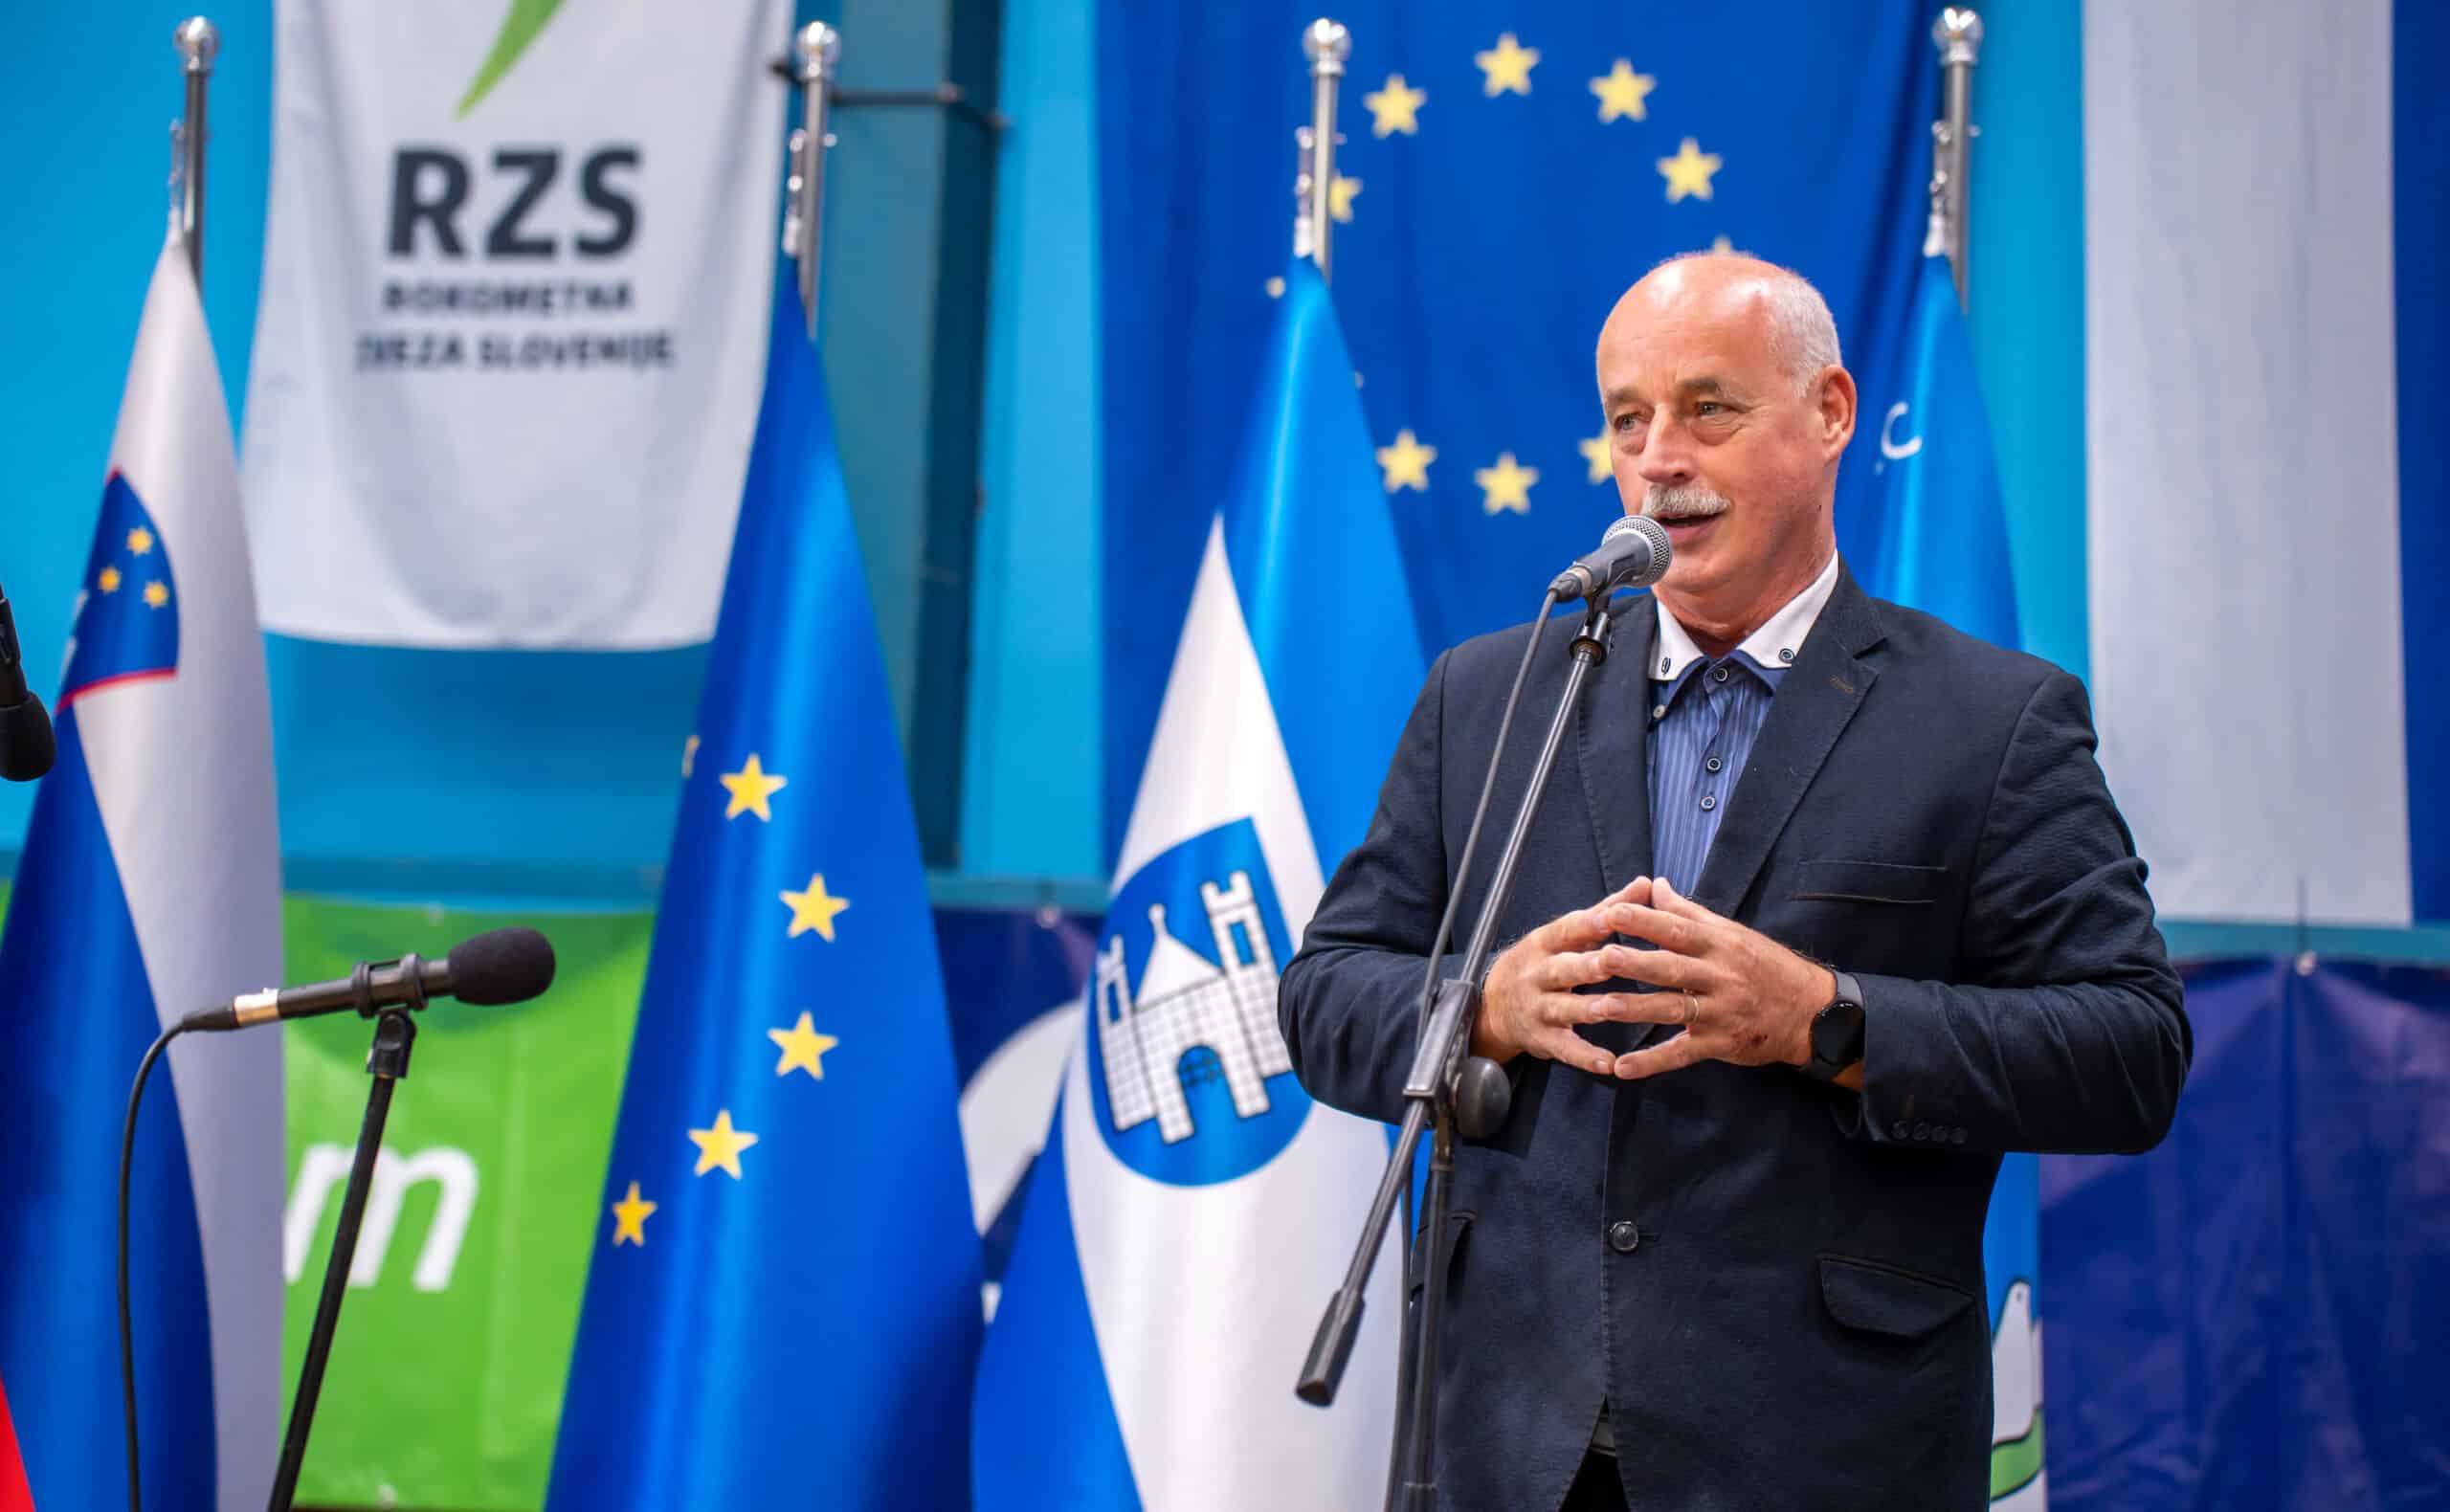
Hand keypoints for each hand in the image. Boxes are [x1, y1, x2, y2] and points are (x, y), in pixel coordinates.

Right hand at [1473, 877, 1657, 1075]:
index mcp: (1545, 943)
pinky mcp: (1542, 1038)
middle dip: (1586, 966)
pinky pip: (1564, 1049)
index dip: (1589, 924)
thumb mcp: (1566, 935)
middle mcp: (1537, 974)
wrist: (1494, 1004)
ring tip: (1612, 1009)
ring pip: (1563, 1008)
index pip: (1568, 930)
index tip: (1613, 917)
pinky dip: (1585, 1057)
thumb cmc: (1544, 961)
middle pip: (1562, 969)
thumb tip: (1646, 883)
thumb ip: (1607, 911)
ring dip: (1587, 1009)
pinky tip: (1609, 1064)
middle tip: (1611, 962)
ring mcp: (1538, 1008)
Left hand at [1591, 877, 1836, 1079]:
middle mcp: (1720, 976)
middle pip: (1672, 968)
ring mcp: (1720, 1012)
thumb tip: (1654, 884)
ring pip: (1673, 1009)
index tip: (1611, 912)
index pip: (1677, 929)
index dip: (1644, 921)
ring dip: (1636, 1010)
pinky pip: (1682, 1053)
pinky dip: (1652, 1062)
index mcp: (1719, 944)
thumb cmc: (1765, 966)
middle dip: (1636, 963)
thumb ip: (1687, 911)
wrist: (1811, 1012)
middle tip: (1601, 958)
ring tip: (1600, 1008)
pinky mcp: (1720, 1044)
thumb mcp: (1731, 933)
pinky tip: (1622, 1068)